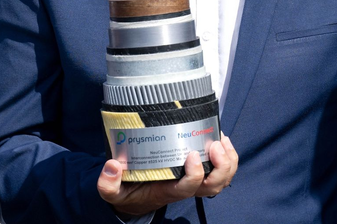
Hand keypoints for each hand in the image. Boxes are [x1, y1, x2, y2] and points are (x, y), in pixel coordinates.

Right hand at [97, 135, 237, 216]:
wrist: (133, 197)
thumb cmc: (126, 191)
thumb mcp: (112, 191)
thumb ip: (108, 183)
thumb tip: (113, 165)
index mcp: (168, 191)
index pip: (189, 187)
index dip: (196, 174)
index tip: (192, 155)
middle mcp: (185, 187)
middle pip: (214, 185)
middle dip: (221, 167)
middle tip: (214, 145)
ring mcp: (193, 180)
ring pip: (222, 179)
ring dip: (228, 161)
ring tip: (222, 140)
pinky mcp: (196, 171)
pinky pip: (220, 170)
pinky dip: (227, 156)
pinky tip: (221, 139)